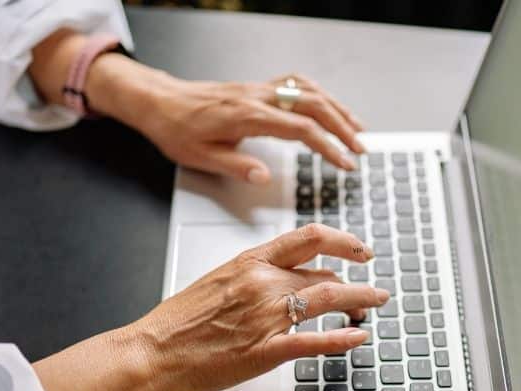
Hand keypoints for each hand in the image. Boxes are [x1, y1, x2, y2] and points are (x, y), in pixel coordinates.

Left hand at [83, 54, 364, 183]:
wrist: (159, 102)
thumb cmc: (176, 130)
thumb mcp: (201, 157)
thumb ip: (236, 166)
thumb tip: (265, 177)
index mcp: (247, 116)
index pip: (301, 130)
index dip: (328, 147)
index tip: (345, 164)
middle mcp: (257, 97)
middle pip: (314, 106)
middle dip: (343, 127)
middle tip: (361, 149)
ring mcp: (259, 89)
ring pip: (309, 92)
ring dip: (337, 109)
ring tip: (357, 128)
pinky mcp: (257, 88)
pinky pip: (296, 84)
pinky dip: (319, 95)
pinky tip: (329, 107)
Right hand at [131, 224, 387, 390]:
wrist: (156, 350)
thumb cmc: (182, 320)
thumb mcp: (220, 280)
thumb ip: (256, 275)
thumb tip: (287, 275)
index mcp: (251, 262)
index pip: (308, 238)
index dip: (342, 241)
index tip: (360, 250)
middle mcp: (263, 284)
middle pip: (325, 275)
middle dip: (355, 285)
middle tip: (371, 293)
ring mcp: (266, 316)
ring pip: (327, 300)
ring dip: (359, 301)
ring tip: (374, 305)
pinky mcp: (266, 350)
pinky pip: (313, 341)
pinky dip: (340, 339)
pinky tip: (357, 337)